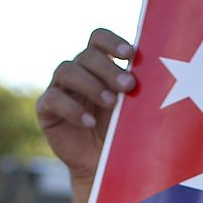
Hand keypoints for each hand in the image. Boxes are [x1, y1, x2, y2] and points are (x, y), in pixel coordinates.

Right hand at [37, 29, 138, 181]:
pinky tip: (90, 122)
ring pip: (67, 70)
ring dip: (91, 85)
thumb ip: (135, 86)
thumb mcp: (132, 107)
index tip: (131, 54)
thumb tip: (157, 67)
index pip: (98, 38)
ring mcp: (59, 88)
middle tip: (129, 86)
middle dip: (108, 69)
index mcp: (98, 64)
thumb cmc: (120, 132)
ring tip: (111, 103)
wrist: (101, 164)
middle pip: (87, 55)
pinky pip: (53, 99)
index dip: (112, 41)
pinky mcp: (46, 109)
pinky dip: (72, 109)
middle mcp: (77, 71)